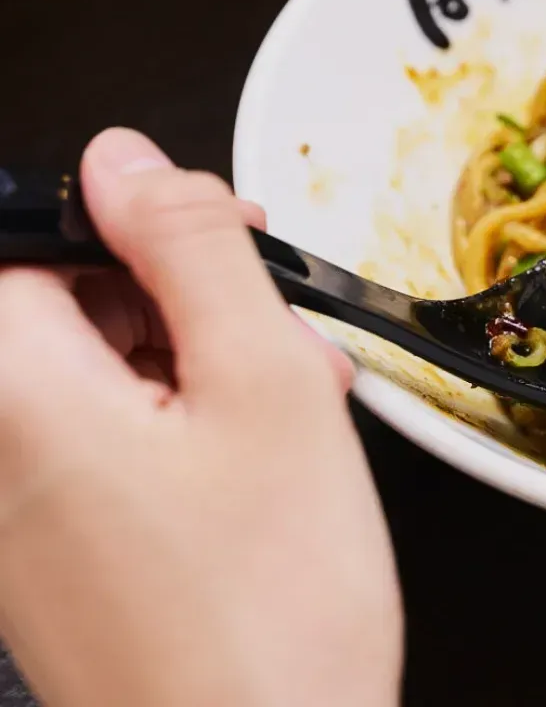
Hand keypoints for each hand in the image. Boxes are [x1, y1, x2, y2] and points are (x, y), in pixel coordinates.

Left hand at [0, 129, 401, 706]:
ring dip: (191, 367)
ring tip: (294, 407)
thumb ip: (191, 253)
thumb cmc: (267, 608)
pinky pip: (98, 454)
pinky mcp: (48, 562)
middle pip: (56, 311)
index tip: (218, 239)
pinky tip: (265, 463)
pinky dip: (178, 434)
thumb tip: (126, 160)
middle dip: (175, 299)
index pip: (23, 242)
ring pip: (89, 382)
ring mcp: (12, 521)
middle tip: (276, 334)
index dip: (127, 220)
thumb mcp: (264, 384)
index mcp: (14, 397)